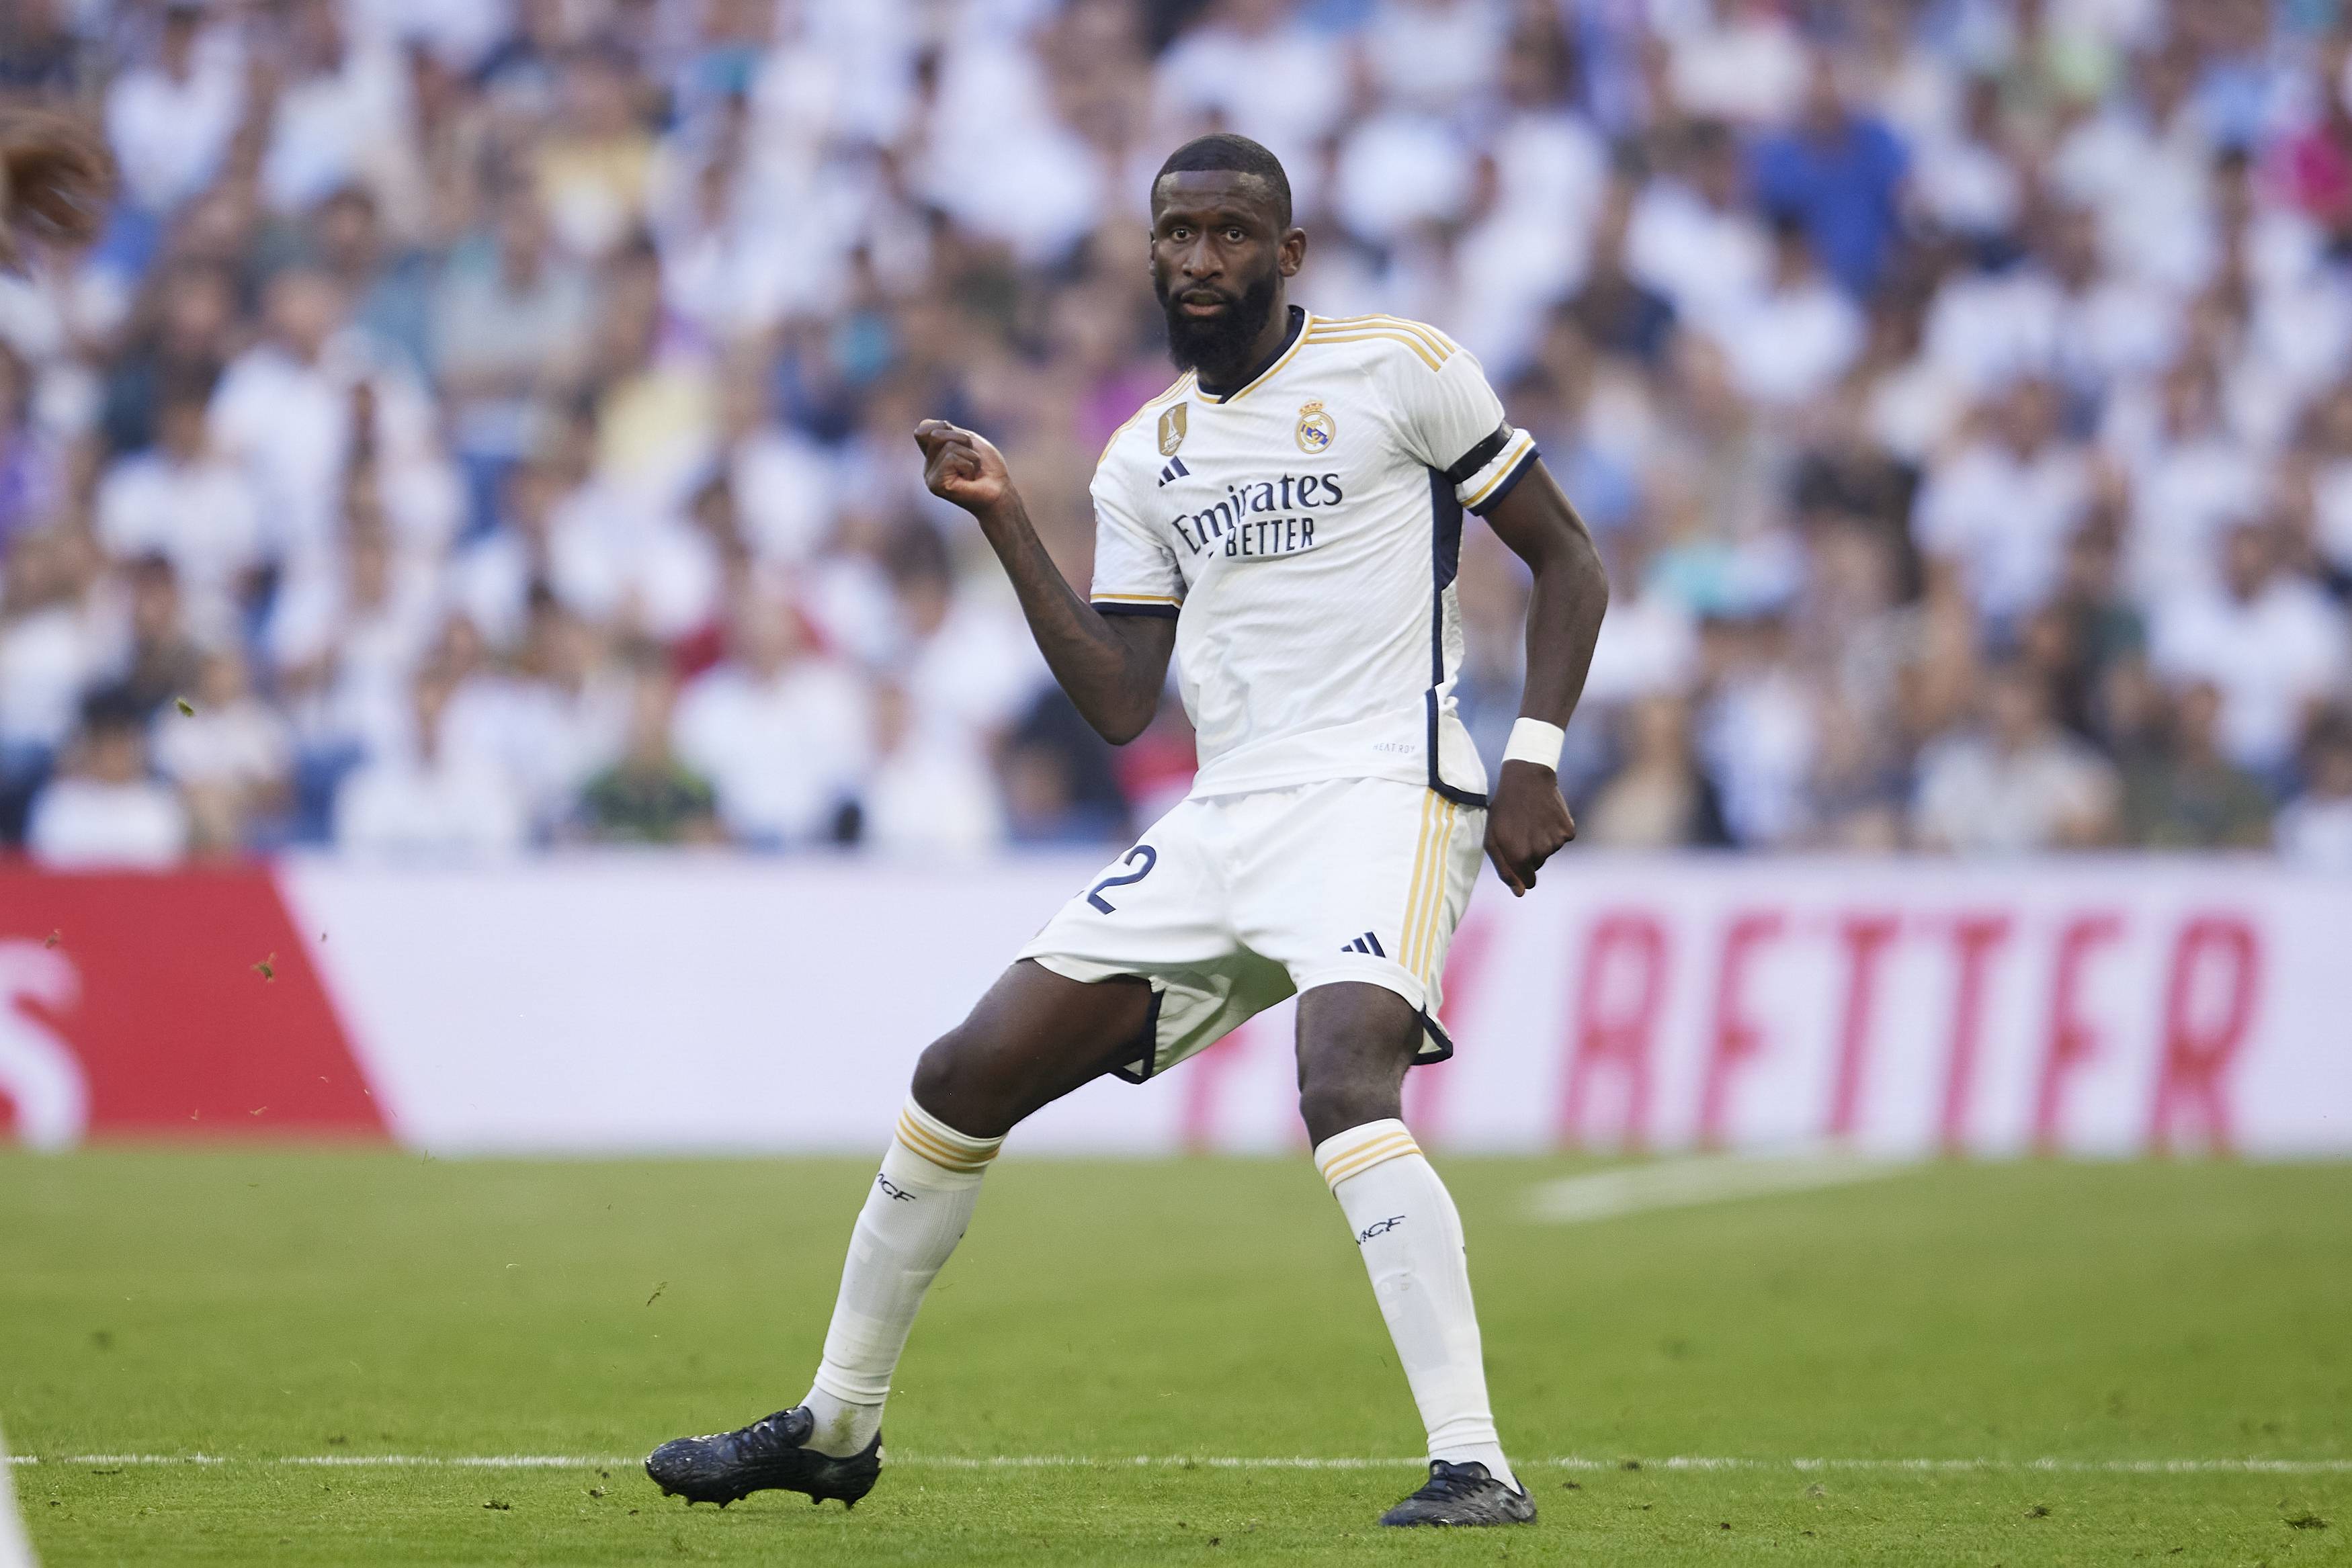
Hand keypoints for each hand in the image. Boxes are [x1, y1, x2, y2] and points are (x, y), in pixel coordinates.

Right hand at [914, 419, 1012, 517]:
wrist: (1000, 492)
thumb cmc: (987, 467)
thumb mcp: (967, 440)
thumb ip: (945, 431)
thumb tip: (922, 426)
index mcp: (932, 454)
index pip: (925, 427)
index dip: (945, 427)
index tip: (964, 443)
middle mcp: (928, 466)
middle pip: (936, 434)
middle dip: (963, 441)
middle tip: (972, 459)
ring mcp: (930, 477)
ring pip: (948, 447)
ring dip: (970, 456)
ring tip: (972, 471)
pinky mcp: (936, 485)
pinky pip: (952, 459)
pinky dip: (969, 465)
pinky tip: (970, 480)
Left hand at [1484, 759, 1574, 896]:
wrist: (1525, 778)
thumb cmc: (1503, 811)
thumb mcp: (1492, 839)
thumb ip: (1505, 870)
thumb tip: (1521, 893)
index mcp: (1519, 857)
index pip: (1529, 882)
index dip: (1522, 869)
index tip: (1517, 852)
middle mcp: (1540, 852)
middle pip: (1539, 865)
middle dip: (1531, 852)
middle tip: (1521, 829)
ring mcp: (1556, 841)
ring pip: (1550, 852)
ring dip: (1542, 839)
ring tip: (1531, 819)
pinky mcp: (1568, 830)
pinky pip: (1563, 839)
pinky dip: (1556, 830)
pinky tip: (1545, 815)